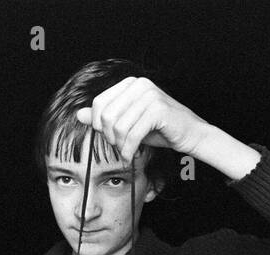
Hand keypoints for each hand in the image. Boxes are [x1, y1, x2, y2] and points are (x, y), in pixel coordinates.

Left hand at [74, 77, 259, 179]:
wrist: (190, 134)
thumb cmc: (158, 130)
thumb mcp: (127, 123)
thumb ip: (103, 118)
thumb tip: (79, 114)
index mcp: (130, 84)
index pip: (99, 103)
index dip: (99, 125)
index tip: (110, 138)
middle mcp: (139, 85)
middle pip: (106, 115)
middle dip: (109, 137)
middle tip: (119, 147)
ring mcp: (150, 95)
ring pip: (118, 126)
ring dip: (120, 145)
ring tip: (127, 150)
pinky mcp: (158, 109)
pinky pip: (132, 134)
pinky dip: (129, 149)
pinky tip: (132, 155)